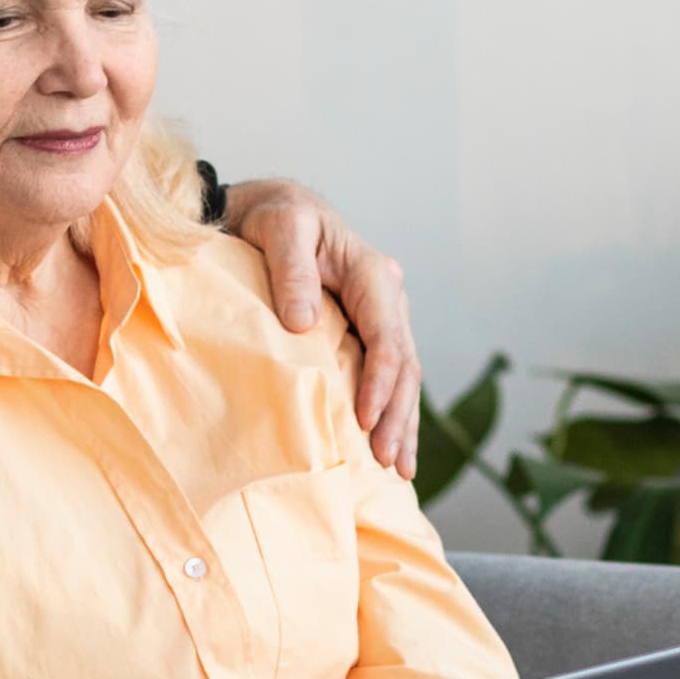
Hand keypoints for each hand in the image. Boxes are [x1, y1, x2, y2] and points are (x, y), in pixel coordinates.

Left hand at [223, 178, 420, 477]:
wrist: (275, 210)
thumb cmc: (275, 217)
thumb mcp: (280, 229)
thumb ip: (291, 271)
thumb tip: (302, 323)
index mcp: (372, 274)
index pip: (386, 338)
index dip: (379, 382)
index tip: (365, 421)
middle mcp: (387, 296)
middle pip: (405, 365)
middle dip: (399, 416)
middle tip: (388, 461)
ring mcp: (381, 315)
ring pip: (404, 376)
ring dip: (403, 423)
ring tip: (399, 468)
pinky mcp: (368, 330)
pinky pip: (389, 375)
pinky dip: (391, 411)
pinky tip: (391, 445)